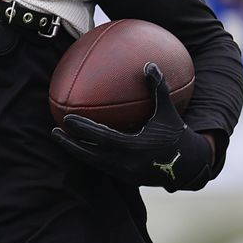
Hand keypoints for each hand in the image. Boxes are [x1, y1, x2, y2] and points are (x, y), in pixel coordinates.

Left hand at [51, 63, 217, 191]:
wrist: (189, 166)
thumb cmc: (177, 134)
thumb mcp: (168, 111)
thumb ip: (158, 88)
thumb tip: (149, 64)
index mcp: (134, 148)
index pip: (101, 138)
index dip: (83, 130)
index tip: (67, 119)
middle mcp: (126, 164)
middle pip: (90, 155)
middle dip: (70, 144)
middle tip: (54, 131)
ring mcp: (125, 174)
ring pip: (93, 163)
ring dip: (76, 151)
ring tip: (61, 139)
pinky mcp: (125, 179)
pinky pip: (102, 166)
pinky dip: (89, 156)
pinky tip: (80, 145)